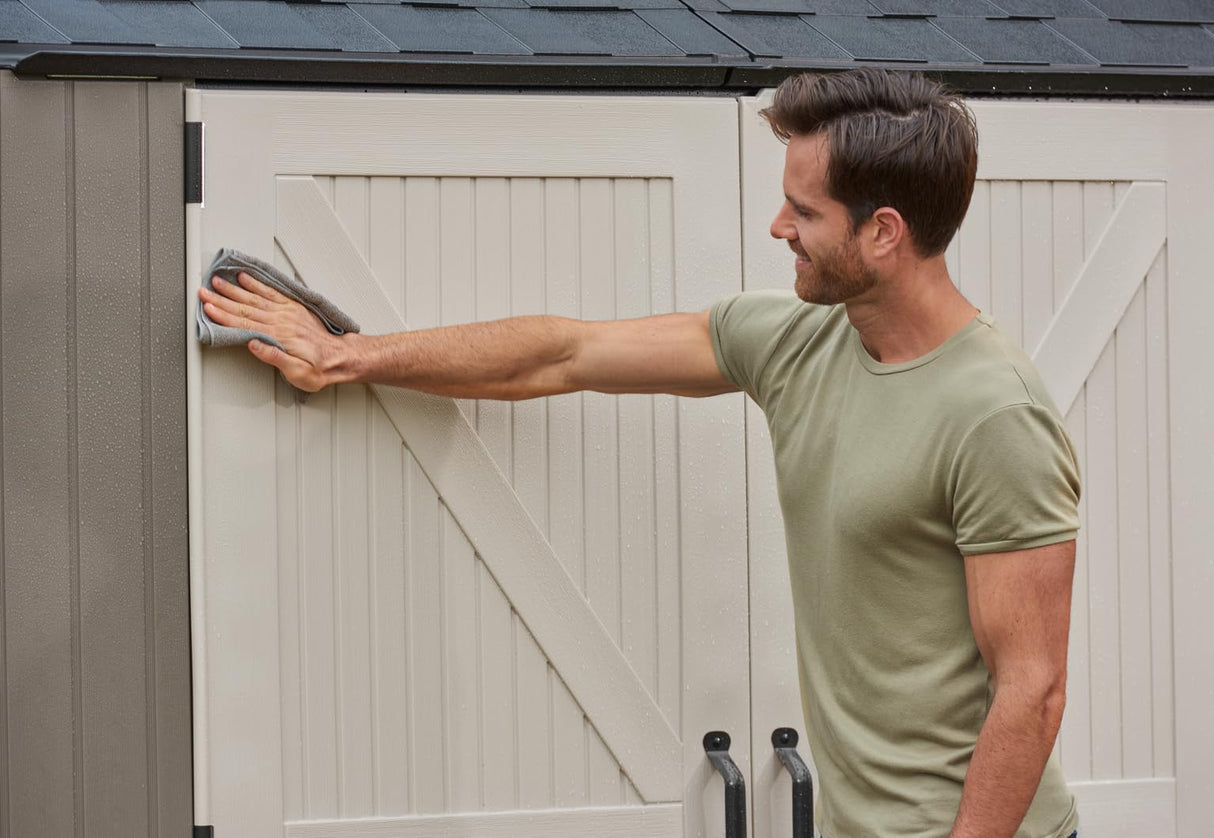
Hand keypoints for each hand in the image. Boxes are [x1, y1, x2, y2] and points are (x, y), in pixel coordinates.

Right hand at [199, 271, 353, 391]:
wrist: (341, 357)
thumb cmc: (320, 369)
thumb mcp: (297, 373)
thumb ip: (275, 357)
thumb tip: (253, 344)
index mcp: (279, 336)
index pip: (244, 323)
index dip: (223, 315)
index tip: (207, 307)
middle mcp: (281, 320)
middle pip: (245, 307)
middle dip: (221, 299)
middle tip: (203, 290)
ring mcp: (287, 312)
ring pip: (255, 297)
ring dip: (234, 288)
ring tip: (217, 280)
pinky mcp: (293, 308)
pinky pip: (272, 291)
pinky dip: (257, 283)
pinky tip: (245, 277)